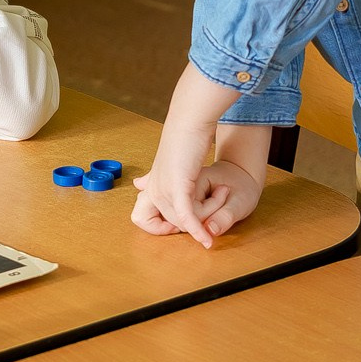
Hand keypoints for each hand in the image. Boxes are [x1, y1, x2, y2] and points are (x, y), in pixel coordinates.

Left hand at [128, 62, 255, 247]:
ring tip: (222, 192)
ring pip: (184, 221)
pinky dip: (198, 231)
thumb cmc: (183, 140)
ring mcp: (163, 190)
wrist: (190, 121)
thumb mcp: (166, 164)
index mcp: (150, 186)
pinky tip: (207, 240)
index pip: (142, 220)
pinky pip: (188, 218)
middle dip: (195, 221)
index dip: (163, 227)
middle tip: (216, 200)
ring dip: (208, 213)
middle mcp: (152, 190)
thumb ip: (154, 179)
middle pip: (173, 223)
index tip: (188, 221)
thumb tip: (138, 185)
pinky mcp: (177, 188)